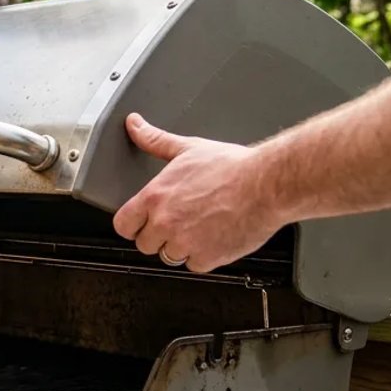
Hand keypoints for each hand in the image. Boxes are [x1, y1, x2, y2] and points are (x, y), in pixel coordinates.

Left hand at [112, 113, 287, 272]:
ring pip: (169, 256)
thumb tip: (135, 125)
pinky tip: (214, 237)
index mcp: (154, 198)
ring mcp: (185, 243)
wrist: (268, 184)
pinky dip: (203, 256)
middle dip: (158, 236)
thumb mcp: (188, 148)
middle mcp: (165, 223)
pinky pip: (194, 265)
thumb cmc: (233, 167)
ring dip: (181, 246)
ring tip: (200, 226)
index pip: (123, 225)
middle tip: (179, 221)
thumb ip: (155, 140)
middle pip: (145, 244)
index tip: (142, 222)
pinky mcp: (207, 258)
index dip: (133, 224)